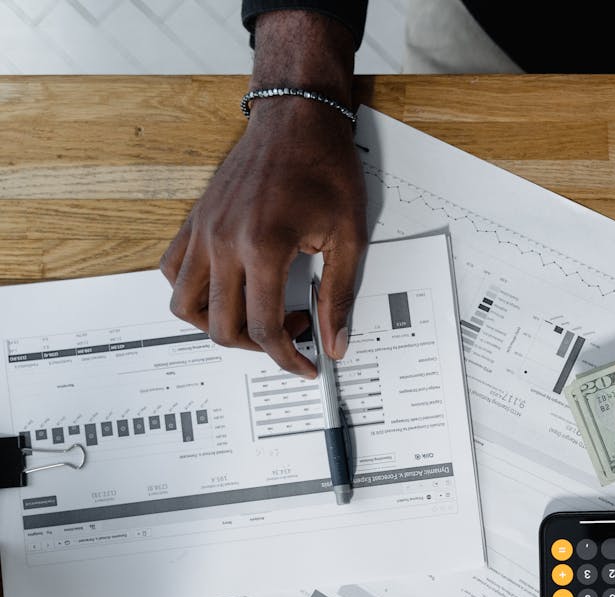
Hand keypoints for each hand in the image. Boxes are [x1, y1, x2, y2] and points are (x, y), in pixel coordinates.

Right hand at [160, 11, 364, 377]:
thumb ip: (339, 296)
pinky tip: (229, 290)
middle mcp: (222, 241)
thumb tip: (335, 342)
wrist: (297, 118)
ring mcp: (202, 231)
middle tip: (292, 334)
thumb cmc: (325, 167)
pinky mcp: (194, 222)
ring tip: (255, 318)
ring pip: (183, 305)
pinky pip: (173, 272)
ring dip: (217, 325)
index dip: (288, 358)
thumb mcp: (348, 236)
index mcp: (262, 247)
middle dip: (258, 347)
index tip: (306, 366)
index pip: (264, 328)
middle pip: (220, 326)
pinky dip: (194, 293)